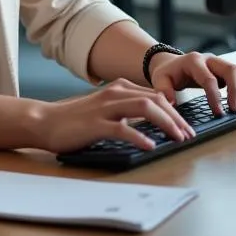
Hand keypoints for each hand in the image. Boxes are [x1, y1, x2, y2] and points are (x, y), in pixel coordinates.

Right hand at [27, 79, 197, 153]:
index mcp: (119, 89)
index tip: (187, 127)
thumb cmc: (76, 120)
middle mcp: (115, 94)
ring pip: (144, 108)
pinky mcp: (95, 125)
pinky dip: (139, 136)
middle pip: (155, 100)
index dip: (175, 112)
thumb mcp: (106, 110)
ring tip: (178, 138)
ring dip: (166, 123)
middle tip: (189, 135)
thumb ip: (127, 112)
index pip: (156, 96)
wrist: (46, 121)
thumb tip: (154, 122)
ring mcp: (105, 108)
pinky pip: (122, 129)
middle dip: (177, 117)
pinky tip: (150, 146)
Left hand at [147, 51, 235, 114]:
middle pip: (230, 70)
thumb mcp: (160, 80)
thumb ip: (164, 91)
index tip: (218, 113)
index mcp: (193, 61)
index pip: (209, 79)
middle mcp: (209, 58)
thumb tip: (172, 103)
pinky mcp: (224, 69)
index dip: (215, 96)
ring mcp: (218, 62)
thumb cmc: (168, 73)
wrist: (171, 64)